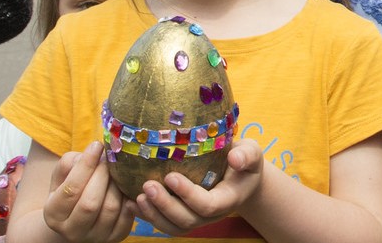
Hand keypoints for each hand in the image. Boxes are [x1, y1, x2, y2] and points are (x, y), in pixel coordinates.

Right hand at [43, 142, 134, 242]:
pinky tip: (125, 185)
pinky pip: (127, 217)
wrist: (77, 218)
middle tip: (108, 158)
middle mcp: (72, 231)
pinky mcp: (115, 238)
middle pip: (90, 202)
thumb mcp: (61, 176)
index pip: (71, 189)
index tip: (97, 145)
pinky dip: (128, 198)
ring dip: (116, 184)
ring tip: (116, 170)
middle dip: (102, 175)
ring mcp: (95, 238)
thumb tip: (92, 153)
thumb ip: (70, 163)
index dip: (86, 165)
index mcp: (53, 214)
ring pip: (110, 209)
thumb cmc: (69, 190)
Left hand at [134, 138, 263, 234]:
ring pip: (173, 227)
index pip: (208, 205)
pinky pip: (163, 222)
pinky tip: (130, 202)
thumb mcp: (252, 153)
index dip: (188, 195)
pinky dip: (146, 216)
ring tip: (137, 198)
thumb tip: (235, 159)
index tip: (170, 177)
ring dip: (153, 215)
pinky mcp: (182, 214)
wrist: (239, 175)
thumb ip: (247, 155)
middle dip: (165, 206)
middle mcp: (210, 214)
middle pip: (187, 220)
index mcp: (227, 200)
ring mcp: (196, 217)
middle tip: (147, 186)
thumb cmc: (243, 160)